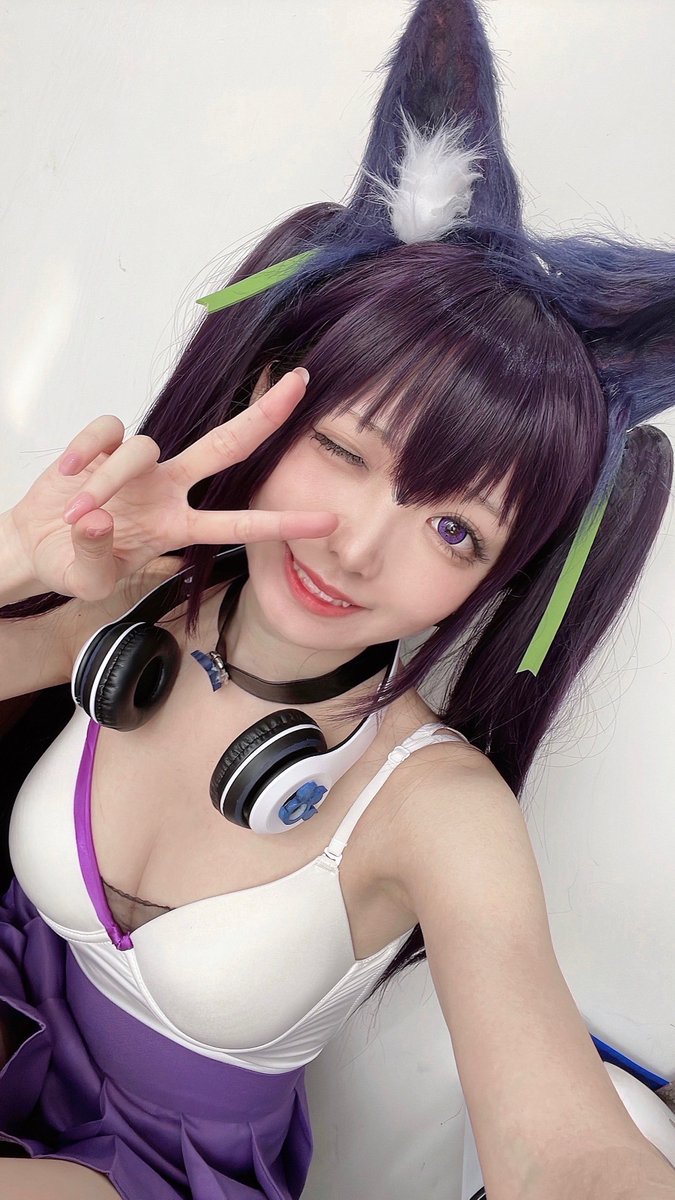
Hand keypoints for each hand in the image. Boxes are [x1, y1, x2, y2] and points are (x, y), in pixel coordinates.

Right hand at [8, 368, 336, 600]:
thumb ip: (96, 556)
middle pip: (226, 446)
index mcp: (178, 527)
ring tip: (76, 517)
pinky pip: (108, 431)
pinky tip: (70, 473)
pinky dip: (88, 449)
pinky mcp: (102, 446)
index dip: (283, 522)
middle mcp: (168, 490)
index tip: (330, 521)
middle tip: (302, 384)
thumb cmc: (74, 562)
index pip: (240, 524)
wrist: (37, 545)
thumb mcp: (89, 578)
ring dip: (109, 480)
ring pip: (145, 446)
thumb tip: (94, 519)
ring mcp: (138, 466)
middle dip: (265, 417)